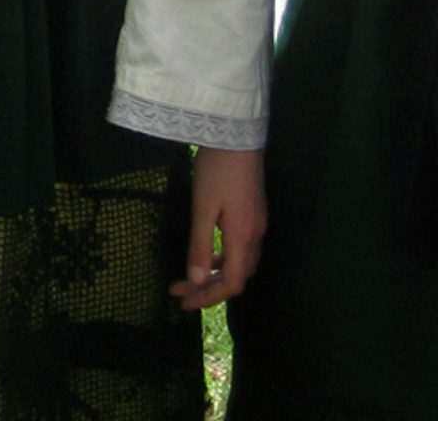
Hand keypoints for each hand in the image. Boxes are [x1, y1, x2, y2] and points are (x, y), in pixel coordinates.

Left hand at [169, 147, 265, 310]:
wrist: (237, 134)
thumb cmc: (216, 169)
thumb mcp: (202, 207)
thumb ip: (199, 244)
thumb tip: (195, 279)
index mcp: (243, 237)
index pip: (232, 283)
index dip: (208, 297)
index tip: (183, 302)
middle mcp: (255, 235)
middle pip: (237, 276)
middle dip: (209, 289)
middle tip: (180, 294)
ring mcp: (257, 223)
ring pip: (240, 263)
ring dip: (215, 275)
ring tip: (188, 279)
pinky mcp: (253, 212)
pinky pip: (240, 248)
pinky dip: (222, 259)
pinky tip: (206, 254)